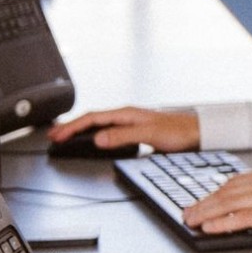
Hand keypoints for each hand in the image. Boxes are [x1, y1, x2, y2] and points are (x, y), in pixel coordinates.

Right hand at [48, 107, 199, 152]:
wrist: (198, 133)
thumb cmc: (179, 131)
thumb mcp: (150, 134)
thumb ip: (124, 135)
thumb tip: (99, 138)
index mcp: (127, 114)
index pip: (92, 118)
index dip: (73, 127)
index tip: (58, 135)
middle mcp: (127, 116)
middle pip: (92, 119)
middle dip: (71, 126)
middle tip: (53, 135)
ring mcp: (131, 122)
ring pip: (99, 124)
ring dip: (81, 130)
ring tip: (65, 136)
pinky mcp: (136, 131)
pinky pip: (108, 130)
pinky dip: (94, 134)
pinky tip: (92, 139)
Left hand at [181, 164, 251, 232]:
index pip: (234, 182)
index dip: (213, 193)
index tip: (201, 201)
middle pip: (225, 191)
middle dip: (202, 203)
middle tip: (187, 213)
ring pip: (228, 202)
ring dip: (205, 212)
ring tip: (191, 220)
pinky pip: (243, 217)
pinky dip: (223, 222)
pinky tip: (210, 227)